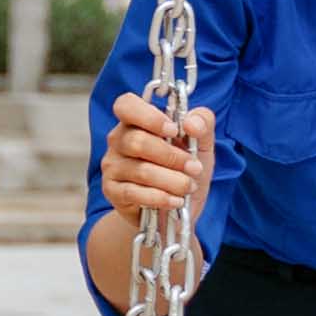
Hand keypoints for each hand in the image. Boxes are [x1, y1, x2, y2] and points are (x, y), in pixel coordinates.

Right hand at [100, 94, 215, 223]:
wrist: (173, 210)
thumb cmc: (184, 170)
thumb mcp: (201, 145)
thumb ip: (203, 124)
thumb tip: (191, 123)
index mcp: (136, 122)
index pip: (126, 105)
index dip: (148, 116)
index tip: (173, 130)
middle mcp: (118, 141)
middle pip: (137, 141)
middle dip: (172, 157)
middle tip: (194, 168)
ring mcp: (112, 166)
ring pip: (140, 170)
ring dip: (172, 180)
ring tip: (188, 187)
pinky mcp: (112, 191)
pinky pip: (134, 193)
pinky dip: (161, 197)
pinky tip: (176, 201)